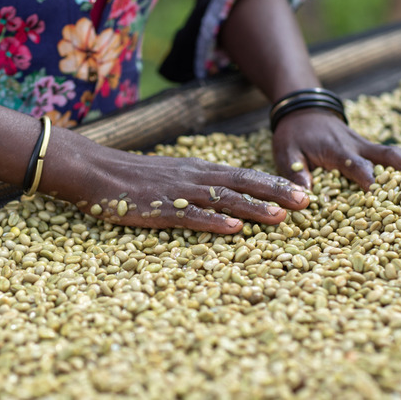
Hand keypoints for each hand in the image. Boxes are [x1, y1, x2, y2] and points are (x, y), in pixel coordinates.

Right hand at [41, 130, 309, 233]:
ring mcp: (178, 192)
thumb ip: (194, 185)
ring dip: (253, 208)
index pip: (242, 176)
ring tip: (281, 216)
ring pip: (223, 200)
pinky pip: (191, 216)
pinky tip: (235, 230)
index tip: (300, 191)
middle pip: (241, 184)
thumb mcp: (169, 175)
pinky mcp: (160, 209)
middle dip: (275, 193)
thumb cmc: (131, 176)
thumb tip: (220, 199)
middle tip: (305, 203)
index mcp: (197, 170)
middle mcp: (194, 177)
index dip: (272, 184)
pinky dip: (214, 223)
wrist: (95, 171)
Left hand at [272, 108, 400, 190]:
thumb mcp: (286, 153)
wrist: (304, 111)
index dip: (369, 179)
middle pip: (390, 157)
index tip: (382, 195)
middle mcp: (360, 147)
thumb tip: (305, 197)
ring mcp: (370, 147)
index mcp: (338, 151)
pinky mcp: (375, 149)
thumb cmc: (294, 136)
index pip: (356, 166)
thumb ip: (295, 172)